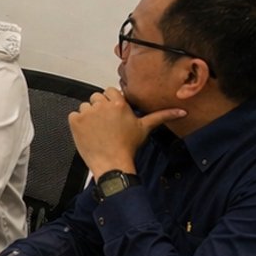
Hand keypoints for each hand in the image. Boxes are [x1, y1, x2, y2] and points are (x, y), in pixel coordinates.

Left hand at [69, 87, 184, 177]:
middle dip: (100, 107)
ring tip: (98, 129)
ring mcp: (87, 113)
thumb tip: (181, 111)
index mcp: (119, 104)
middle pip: (96, 97)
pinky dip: (78, 123)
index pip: (110, 91)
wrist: (112, 163)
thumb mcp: (145, 128)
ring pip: (85, 106)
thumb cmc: (128, 147)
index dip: (111, 102)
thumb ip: (162, 116)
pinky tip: (88, 132)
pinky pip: (73, 115)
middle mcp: (102, 105)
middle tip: (106, 123)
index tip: (113, 113)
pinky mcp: (75, 121)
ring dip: (89, 115)